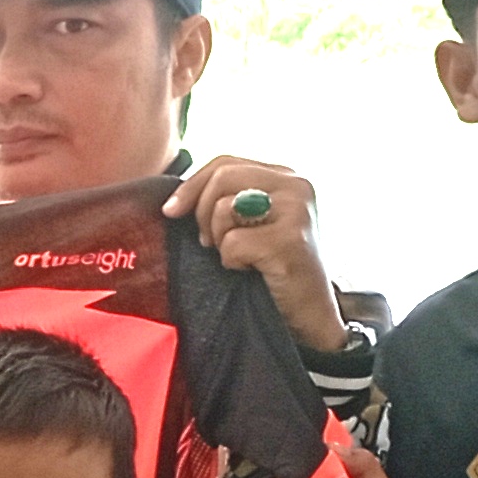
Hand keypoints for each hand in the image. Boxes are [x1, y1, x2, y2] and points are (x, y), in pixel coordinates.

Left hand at [167, 156, 348, 352]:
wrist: (306, 314)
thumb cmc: (271, 270)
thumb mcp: (250, 223)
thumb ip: (227, 199)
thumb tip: (175, 201)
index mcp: (285, 176)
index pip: (226, 163)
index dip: (192, 184)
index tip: (171, 211)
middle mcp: (296, 185)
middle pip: (222, 177)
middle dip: (202, 212)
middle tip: (209, 242)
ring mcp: (297, 210)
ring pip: (225, 208)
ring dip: (220, 241)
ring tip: (240, 257)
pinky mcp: (291, 239)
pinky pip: (233, 243)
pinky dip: (233, 262)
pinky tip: (254, 271)